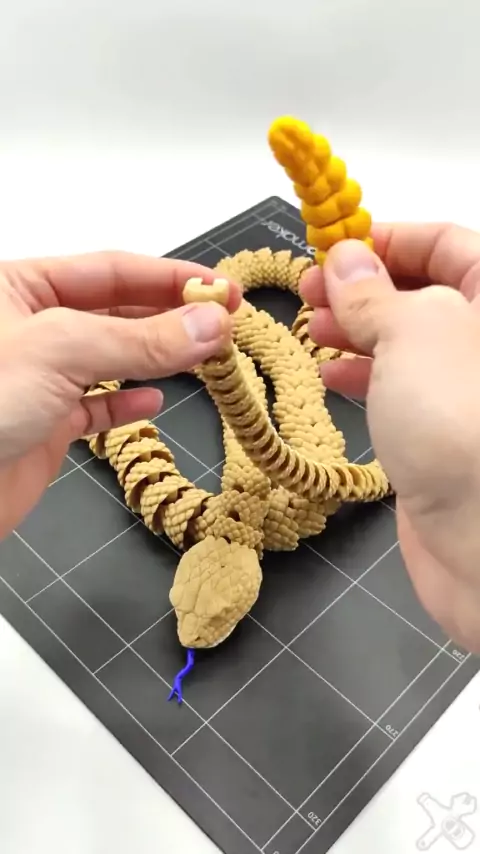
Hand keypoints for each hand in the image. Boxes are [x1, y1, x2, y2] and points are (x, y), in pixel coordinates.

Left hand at [0, 251, 240, 537]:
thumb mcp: (60, 351)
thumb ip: (139, 339)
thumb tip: (212, 325)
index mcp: (19, 286)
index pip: (110, 270)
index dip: (170, 277)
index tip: (222, 289)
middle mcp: (30, 326)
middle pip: (115, 312)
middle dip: (170, 317)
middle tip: (224, 325)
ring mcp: (38, 378)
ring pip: (111, 359)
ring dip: (157, 359)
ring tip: (204, 359)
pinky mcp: (44, 425)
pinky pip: (97, 407)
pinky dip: (128, 403)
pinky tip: (154, 400)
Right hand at [300, 224, 479, 652]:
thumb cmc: (460, 423)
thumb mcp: (414, 334)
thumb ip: (375, 292)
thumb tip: (345, 258)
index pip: (450, 244)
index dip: (390, 237)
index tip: (334, 246)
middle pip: (424, 292)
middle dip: (363, 286)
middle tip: (307, 291)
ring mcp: (464, 392)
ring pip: (407, 342)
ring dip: (356, 329)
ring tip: (311, 329)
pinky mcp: (441, 436)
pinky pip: (400, 389)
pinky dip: (363, 376)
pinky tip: (330, 375)